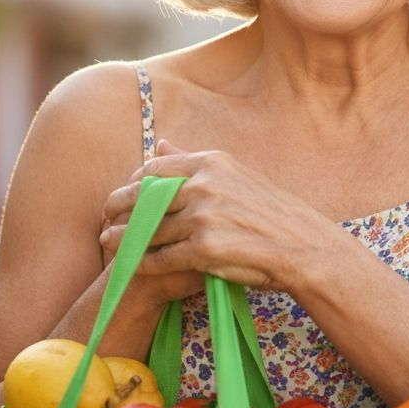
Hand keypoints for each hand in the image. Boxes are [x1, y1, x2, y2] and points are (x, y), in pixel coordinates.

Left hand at [99, 140, 330, 296]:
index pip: (155, 169)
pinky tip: (133, 265)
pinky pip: (161, 257)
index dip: (132, 183)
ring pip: (149, 230)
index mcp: (212, 163)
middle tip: (104, 219)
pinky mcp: (205, 249)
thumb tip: (159, 142)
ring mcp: (204, 217)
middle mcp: (205, 185)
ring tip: (109, 243)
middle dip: (119, 209)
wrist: (304, 246)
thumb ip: (193, 161)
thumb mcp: (235, 176)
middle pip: (145, 198)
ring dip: (125, 239)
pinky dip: (143, 262)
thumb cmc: (271, 213)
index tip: (122, 195)